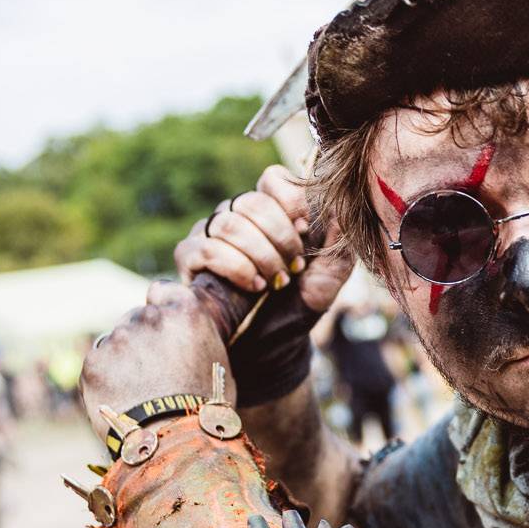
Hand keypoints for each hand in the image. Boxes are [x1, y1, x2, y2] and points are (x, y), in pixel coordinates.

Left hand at [80, 280, 231, 436]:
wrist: (172, 441)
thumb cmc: (205, 408)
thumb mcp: (218, 363)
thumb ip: (196, 337)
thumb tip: (185, 338)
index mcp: (186, 311)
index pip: (162, 290)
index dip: (161, 306)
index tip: (162, 325)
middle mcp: (150, 316)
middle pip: (137, 317)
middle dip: (142, 338)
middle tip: (152, 371)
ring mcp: (119, 337)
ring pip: (116, 341)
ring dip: (124, 359)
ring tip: (139, 392)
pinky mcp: (94, 361)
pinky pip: (99, 363)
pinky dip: (107, 378)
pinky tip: (123, 400)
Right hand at [174, 165, 353, 317]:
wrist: (273, 348)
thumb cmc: (298, 307)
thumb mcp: (328, 277)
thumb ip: (338, 242)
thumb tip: (338, 207)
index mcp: (270, 212)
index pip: (272, 179)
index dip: (291, 202)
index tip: (306, 232)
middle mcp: (237, 216)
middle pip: (251, 201)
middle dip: (279, 238)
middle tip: (294, 268)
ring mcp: (210, 234)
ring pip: (229, 223)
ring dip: (260, 256)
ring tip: (276, 283)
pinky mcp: (190, 258)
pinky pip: (207, 248)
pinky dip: (237, 267)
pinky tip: (255, 287)